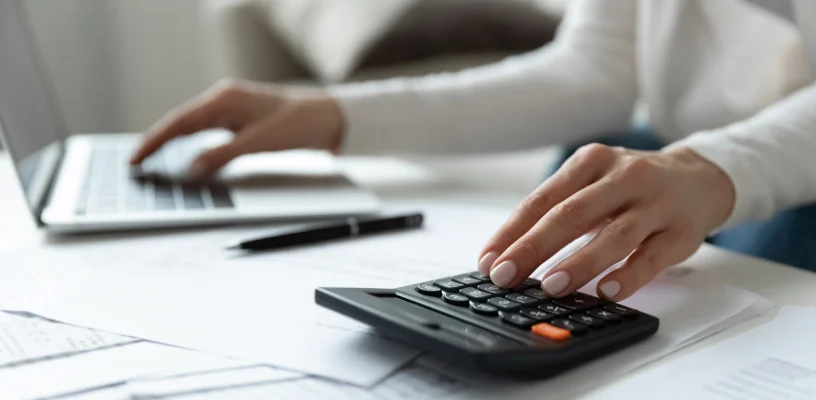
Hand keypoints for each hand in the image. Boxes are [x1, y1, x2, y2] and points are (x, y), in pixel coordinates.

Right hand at [130, 80, 344, 177]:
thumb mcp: (260, 142)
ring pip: (192, 128)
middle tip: (135, 165)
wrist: (328, 118)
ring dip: (173, 144)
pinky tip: (185, 157)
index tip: (136, 158)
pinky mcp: (239, 120)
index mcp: (225, 99)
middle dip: (157, 143)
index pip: (179, 121)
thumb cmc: (298, 124)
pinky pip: (207, 132)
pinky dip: (193, 145)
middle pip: (181, 123)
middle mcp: (224, 100)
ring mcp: (231, 109)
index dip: (154, 141)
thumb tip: (191, 168)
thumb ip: (224, 155)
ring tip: (151, 162)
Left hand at [477, 144, 734, 300]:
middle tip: (505, 276)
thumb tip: (509, 253)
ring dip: (579, 263)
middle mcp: (623, 176)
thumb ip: (557, 211)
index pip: (542, 199)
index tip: (488, 261)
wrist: (700, 177)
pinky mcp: (681, 232)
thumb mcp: (593, 183)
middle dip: (533, 247)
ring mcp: (655, 203)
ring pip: (613, 235)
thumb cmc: (630, 186)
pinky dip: (628, 276)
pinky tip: (607, 291)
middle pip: (571, 214)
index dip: (511, 232)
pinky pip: (652, 257)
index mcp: (591, 161)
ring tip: (551, 287)